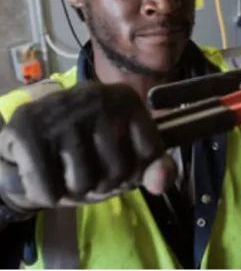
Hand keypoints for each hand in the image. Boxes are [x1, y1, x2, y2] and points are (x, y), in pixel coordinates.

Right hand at [0, 82, 175, 211]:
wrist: (28, 134)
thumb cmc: (87, 146)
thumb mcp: (127, 154)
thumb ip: (154, 169)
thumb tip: (161, 181)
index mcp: (127, 98)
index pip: (151, 154)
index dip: (135, 173)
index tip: (118, 164)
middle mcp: (98, 95)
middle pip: (118, 172)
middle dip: (102, 185)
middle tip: (87, 169)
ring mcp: (62, 109)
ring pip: (84, 182)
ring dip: (74, 191)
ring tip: (65, 170)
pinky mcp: (28, 127)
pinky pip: (50, 190)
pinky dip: (47, 195)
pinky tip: (44, 175)